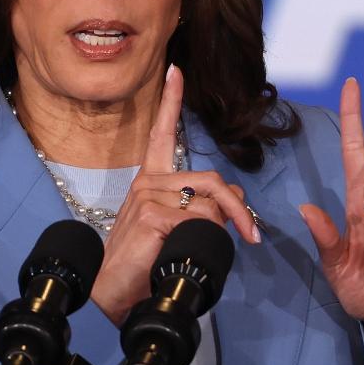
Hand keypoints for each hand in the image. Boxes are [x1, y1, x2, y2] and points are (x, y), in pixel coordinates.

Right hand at [89, 65, 260, 325]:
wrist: (111, 293)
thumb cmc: (142, 263)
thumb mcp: (174, 229)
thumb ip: (198, 208)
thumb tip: (232, 202)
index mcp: (150, 181)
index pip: (161, 134)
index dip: (170, 101)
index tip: (175, 70)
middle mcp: (146, 182)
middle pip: (210, 179)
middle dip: (239, 208)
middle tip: (252, 235)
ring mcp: (146, 196)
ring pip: (209, 203)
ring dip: (224, 229)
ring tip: (214, 249)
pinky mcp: (149, 214)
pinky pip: (200, 219)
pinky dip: (207, 239)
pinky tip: (185, 252)